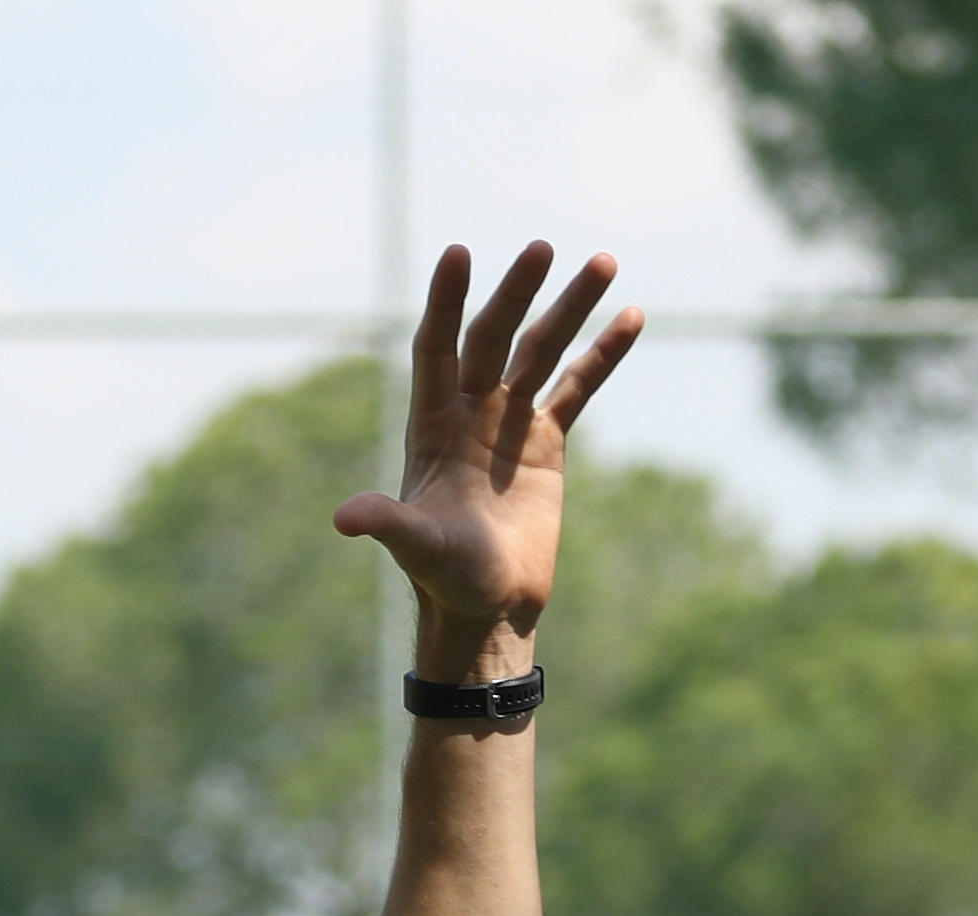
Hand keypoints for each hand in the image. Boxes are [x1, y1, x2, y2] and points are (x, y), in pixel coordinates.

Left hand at [334, 242, 644, 658]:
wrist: (488, 606)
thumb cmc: (444, 579)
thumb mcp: (418, 549)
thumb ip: (389, 525)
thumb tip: (346, 519)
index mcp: (431, 422)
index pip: (436, 347)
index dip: (447, 303)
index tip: (459, 254)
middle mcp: (469, 408)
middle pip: (494, 336)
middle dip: (518, 292)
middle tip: (542, 248)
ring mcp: (509, 419)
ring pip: (542, 350)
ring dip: (571, 306)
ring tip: (604, 260)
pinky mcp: (546, 441)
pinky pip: (578, 386)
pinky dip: (603, 353)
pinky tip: (631, 316)